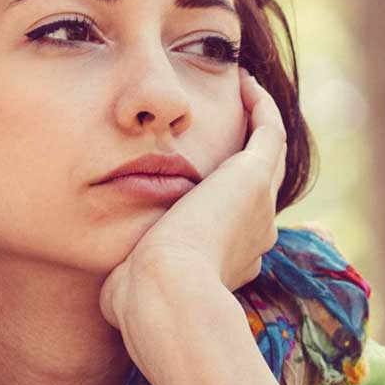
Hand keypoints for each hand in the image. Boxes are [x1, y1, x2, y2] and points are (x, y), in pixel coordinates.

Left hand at [95, 70, 292, 384]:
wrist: (166, 291)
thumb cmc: (142, 302)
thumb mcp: (135, 292)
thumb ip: (130, 283)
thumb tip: (115, 289)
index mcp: (232, 262)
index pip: (235, 227)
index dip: (221, 203)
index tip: (199, 182)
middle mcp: (256, 233)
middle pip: (259, 187)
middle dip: (246, 156)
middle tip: (232, 124)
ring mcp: (262, 204)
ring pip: (270, 153)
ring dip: (259, 122)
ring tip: (244, 93)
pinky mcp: (255, 175)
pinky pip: (269, 129)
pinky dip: (259, 106)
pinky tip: (242, 82)